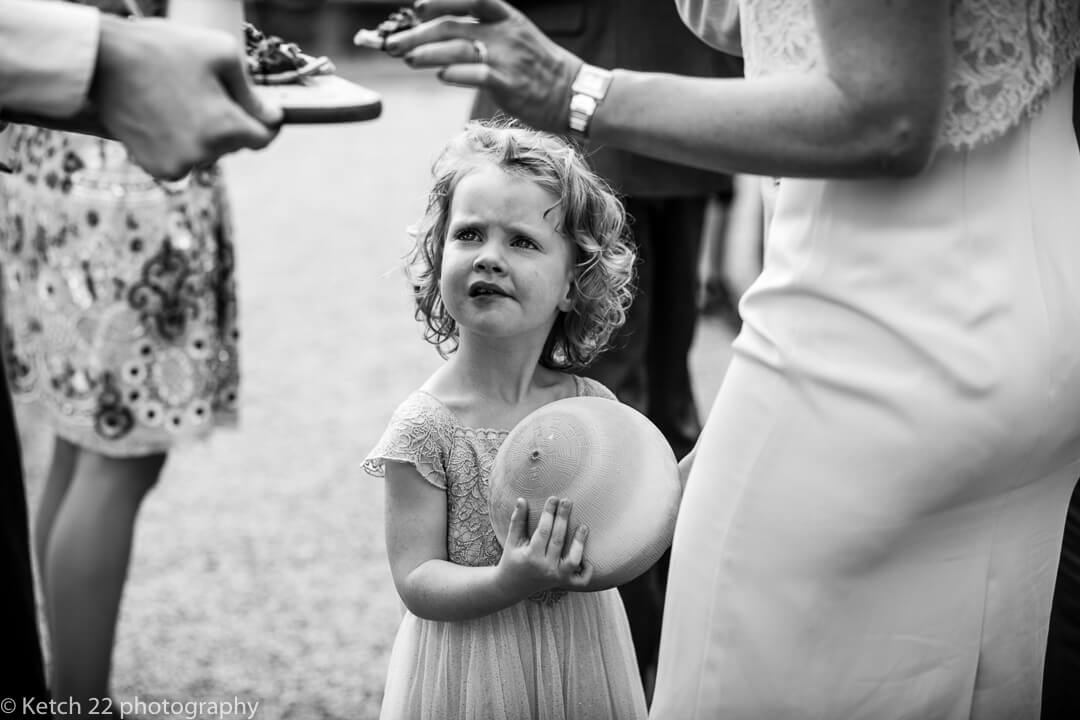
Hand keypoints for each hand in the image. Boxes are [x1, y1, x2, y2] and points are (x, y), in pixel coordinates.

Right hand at [92, 15, 282, 178]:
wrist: (102, 62)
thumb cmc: (163, 49)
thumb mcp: (221, 53)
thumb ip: (252, 91)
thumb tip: (273, 116)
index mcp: (226, 127)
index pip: (265, 138)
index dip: (267, 122)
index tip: (262, 111)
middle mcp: (206, 153)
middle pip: (235, 144)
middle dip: (230, 123)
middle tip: (206, 93)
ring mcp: (180, 164)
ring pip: (209, 153)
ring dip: (204, 135)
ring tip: (180, 102)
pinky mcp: (158, 169)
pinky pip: (184, 161)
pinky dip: (181, 145)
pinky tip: (165, 119)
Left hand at [383, 0, 581, 133]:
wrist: (573, 93)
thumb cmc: (539, 69)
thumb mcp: (516, 37)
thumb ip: (484, 33)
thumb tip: (443, 37)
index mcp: (506, 17)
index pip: (469, 0)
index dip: (440, 1)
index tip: (416, 8)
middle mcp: (504, 33)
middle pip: (452, 26)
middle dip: (417, 34)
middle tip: (393, 44)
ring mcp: (506, 58)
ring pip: (458, 49)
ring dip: (427, 54)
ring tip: (406, 59)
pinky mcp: (508, 83)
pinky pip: (475, 74)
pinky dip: (454, 73)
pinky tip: (440, 75)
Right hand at [496, 496, 592, 596]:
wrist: (511, 587)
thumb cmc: (512, 559)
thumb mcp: (512, 540)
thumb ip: (517, 520)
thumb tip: (521, 499)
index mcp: (531, 556)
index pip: (543, 531)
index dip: (549, 513)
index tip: (553, 498)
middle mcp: (545, 568)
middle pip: (558, 540)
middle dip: (563, 519)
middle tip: (567, 501)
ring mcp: (556, 578)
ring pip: (572, 561)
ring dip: (579, 544)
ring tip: (584, 526)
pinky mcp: (563, 584)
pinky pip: (580, 581)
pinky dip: (587, 571)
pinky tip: (588, 558)